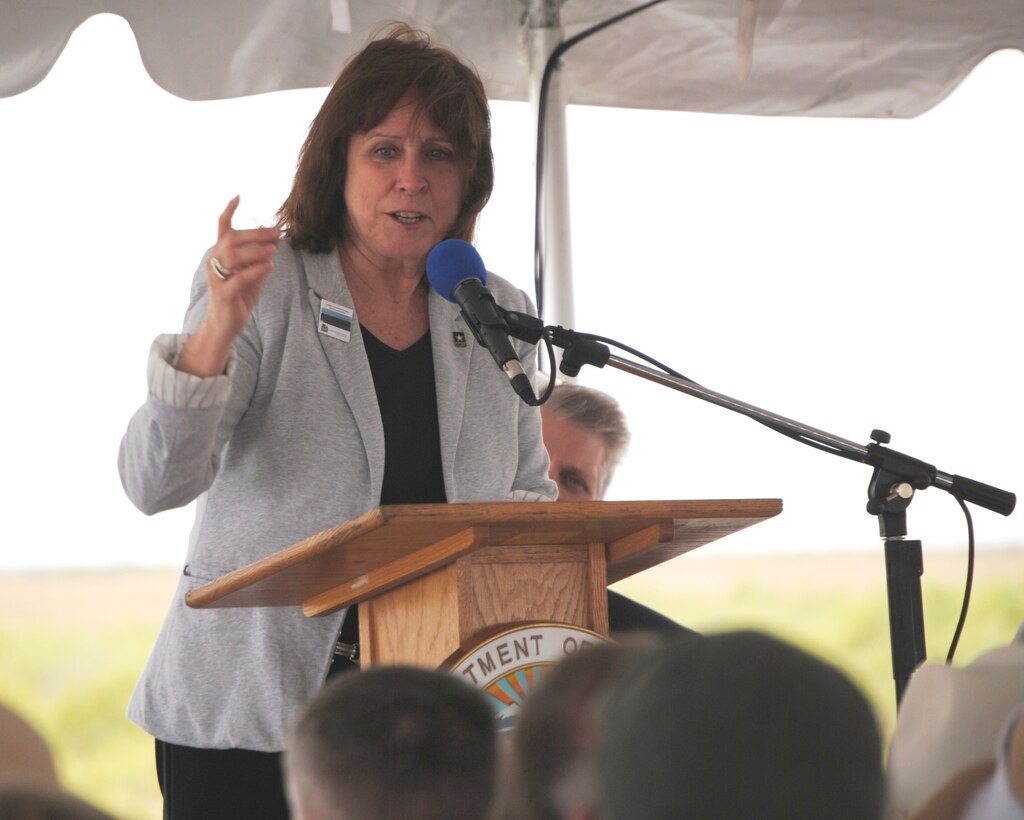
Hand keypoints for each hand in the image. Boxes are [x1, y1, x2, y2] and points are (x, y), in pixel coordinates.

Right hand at [206, 195, 280, 332]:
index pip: (221, 229)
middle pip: (231, 240)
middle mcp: (214, 263)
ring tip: (274, 250)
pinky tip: (269, 267)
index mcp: (220, 255)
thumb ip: (260, 258)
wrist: (225, 324)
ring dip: (255, 251)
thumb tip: (276, 240)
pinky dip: (255, 270)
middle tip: (276, 232)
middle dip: (255, 234)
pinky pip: (239, 278)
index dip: (228, 212)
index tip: (238, 196)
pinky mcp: (224, 294)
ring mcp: (217, 278)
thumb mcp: (252, 273)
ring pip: (232, 256)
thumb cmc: (238, 297)